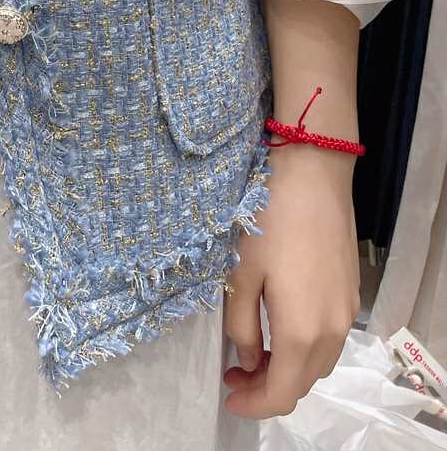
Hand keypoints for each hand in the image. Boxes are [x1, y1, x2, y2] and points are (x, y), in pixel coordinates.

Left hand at [221, 142, 360, 418]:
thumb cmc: (267, 219)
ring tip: (254, 353)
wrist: (312, 174)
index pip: (281, 393)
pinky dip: (305, 347)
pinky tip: (280, 327)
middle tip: (235, 373)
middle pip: (303, 382)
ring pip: (319, 362)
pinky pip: (329, 338)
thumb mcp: (241, 274)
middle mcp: (332, 330)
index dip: (253, 403)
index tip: (228, 395)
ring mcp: (346, 311)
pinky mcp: (351, 292)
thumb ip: (242, 326)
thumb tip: (250, 361)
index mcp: (302, 331)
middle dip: (268, 388)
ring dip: (289, 368)